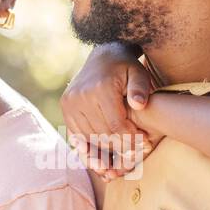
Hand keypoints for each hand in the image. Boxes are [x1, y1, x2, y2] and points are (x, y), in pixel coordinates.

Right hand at [62, 43, 156, 180]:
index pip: (116, 124)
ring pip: (89, 137)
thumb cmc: (125, 68)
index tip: (144, 143)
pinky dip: (91, 144)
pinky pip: (77, 133)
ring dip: (106, 148)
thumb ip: (141, 88)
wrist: (102, 57)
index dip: (130, 138)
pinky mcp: (65, 107)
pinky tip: (105, 148)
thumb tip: (139, 104)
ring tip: (122, 149)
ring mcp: (70, 102)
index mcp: (100, 88)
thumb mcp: (138, 73)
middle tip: (134, 152)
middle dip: (120, 146)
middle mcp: (81, 96)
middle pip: (102, 133)